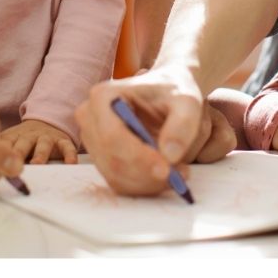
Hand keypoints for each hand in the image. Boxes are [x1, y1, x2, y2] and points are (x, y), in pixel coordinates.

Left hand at [0, 119, 78, 163]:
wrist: (46, 121)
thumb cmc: (22, 139)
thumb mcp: (7, 140)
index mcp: (13, 137)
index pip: (4, 144)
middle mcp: (29, 136)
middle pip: (22, 144)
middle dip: (18, 153)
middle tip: (13, 164)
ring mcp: (46, 138)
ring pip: (43, 145)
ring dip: (40, 154)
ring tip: (38, 163)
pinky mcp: (61, 141)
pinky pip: (67, 147)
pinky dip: (69, 154)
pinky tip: (70, 163)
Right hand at [74, 68, 237, 195]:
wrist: (168, 93)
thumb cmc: (174, 92)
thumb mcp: (187, 101)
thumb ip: (182, 124)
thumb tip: (169, 155)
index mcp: (103, 96)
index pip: (112, 136)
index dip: (138, 157)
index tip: (166, 169)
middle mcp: (90, 118)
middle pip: (112, 160)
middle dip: (146, 174)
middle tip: (180, 176)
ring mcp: (93, 140)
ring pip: (115, 176)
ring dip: (148, 183)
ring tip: (178, 173)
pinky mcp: (102, 158)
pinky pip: (119, 182)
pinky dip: (144, 186)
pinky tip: (166, 177)